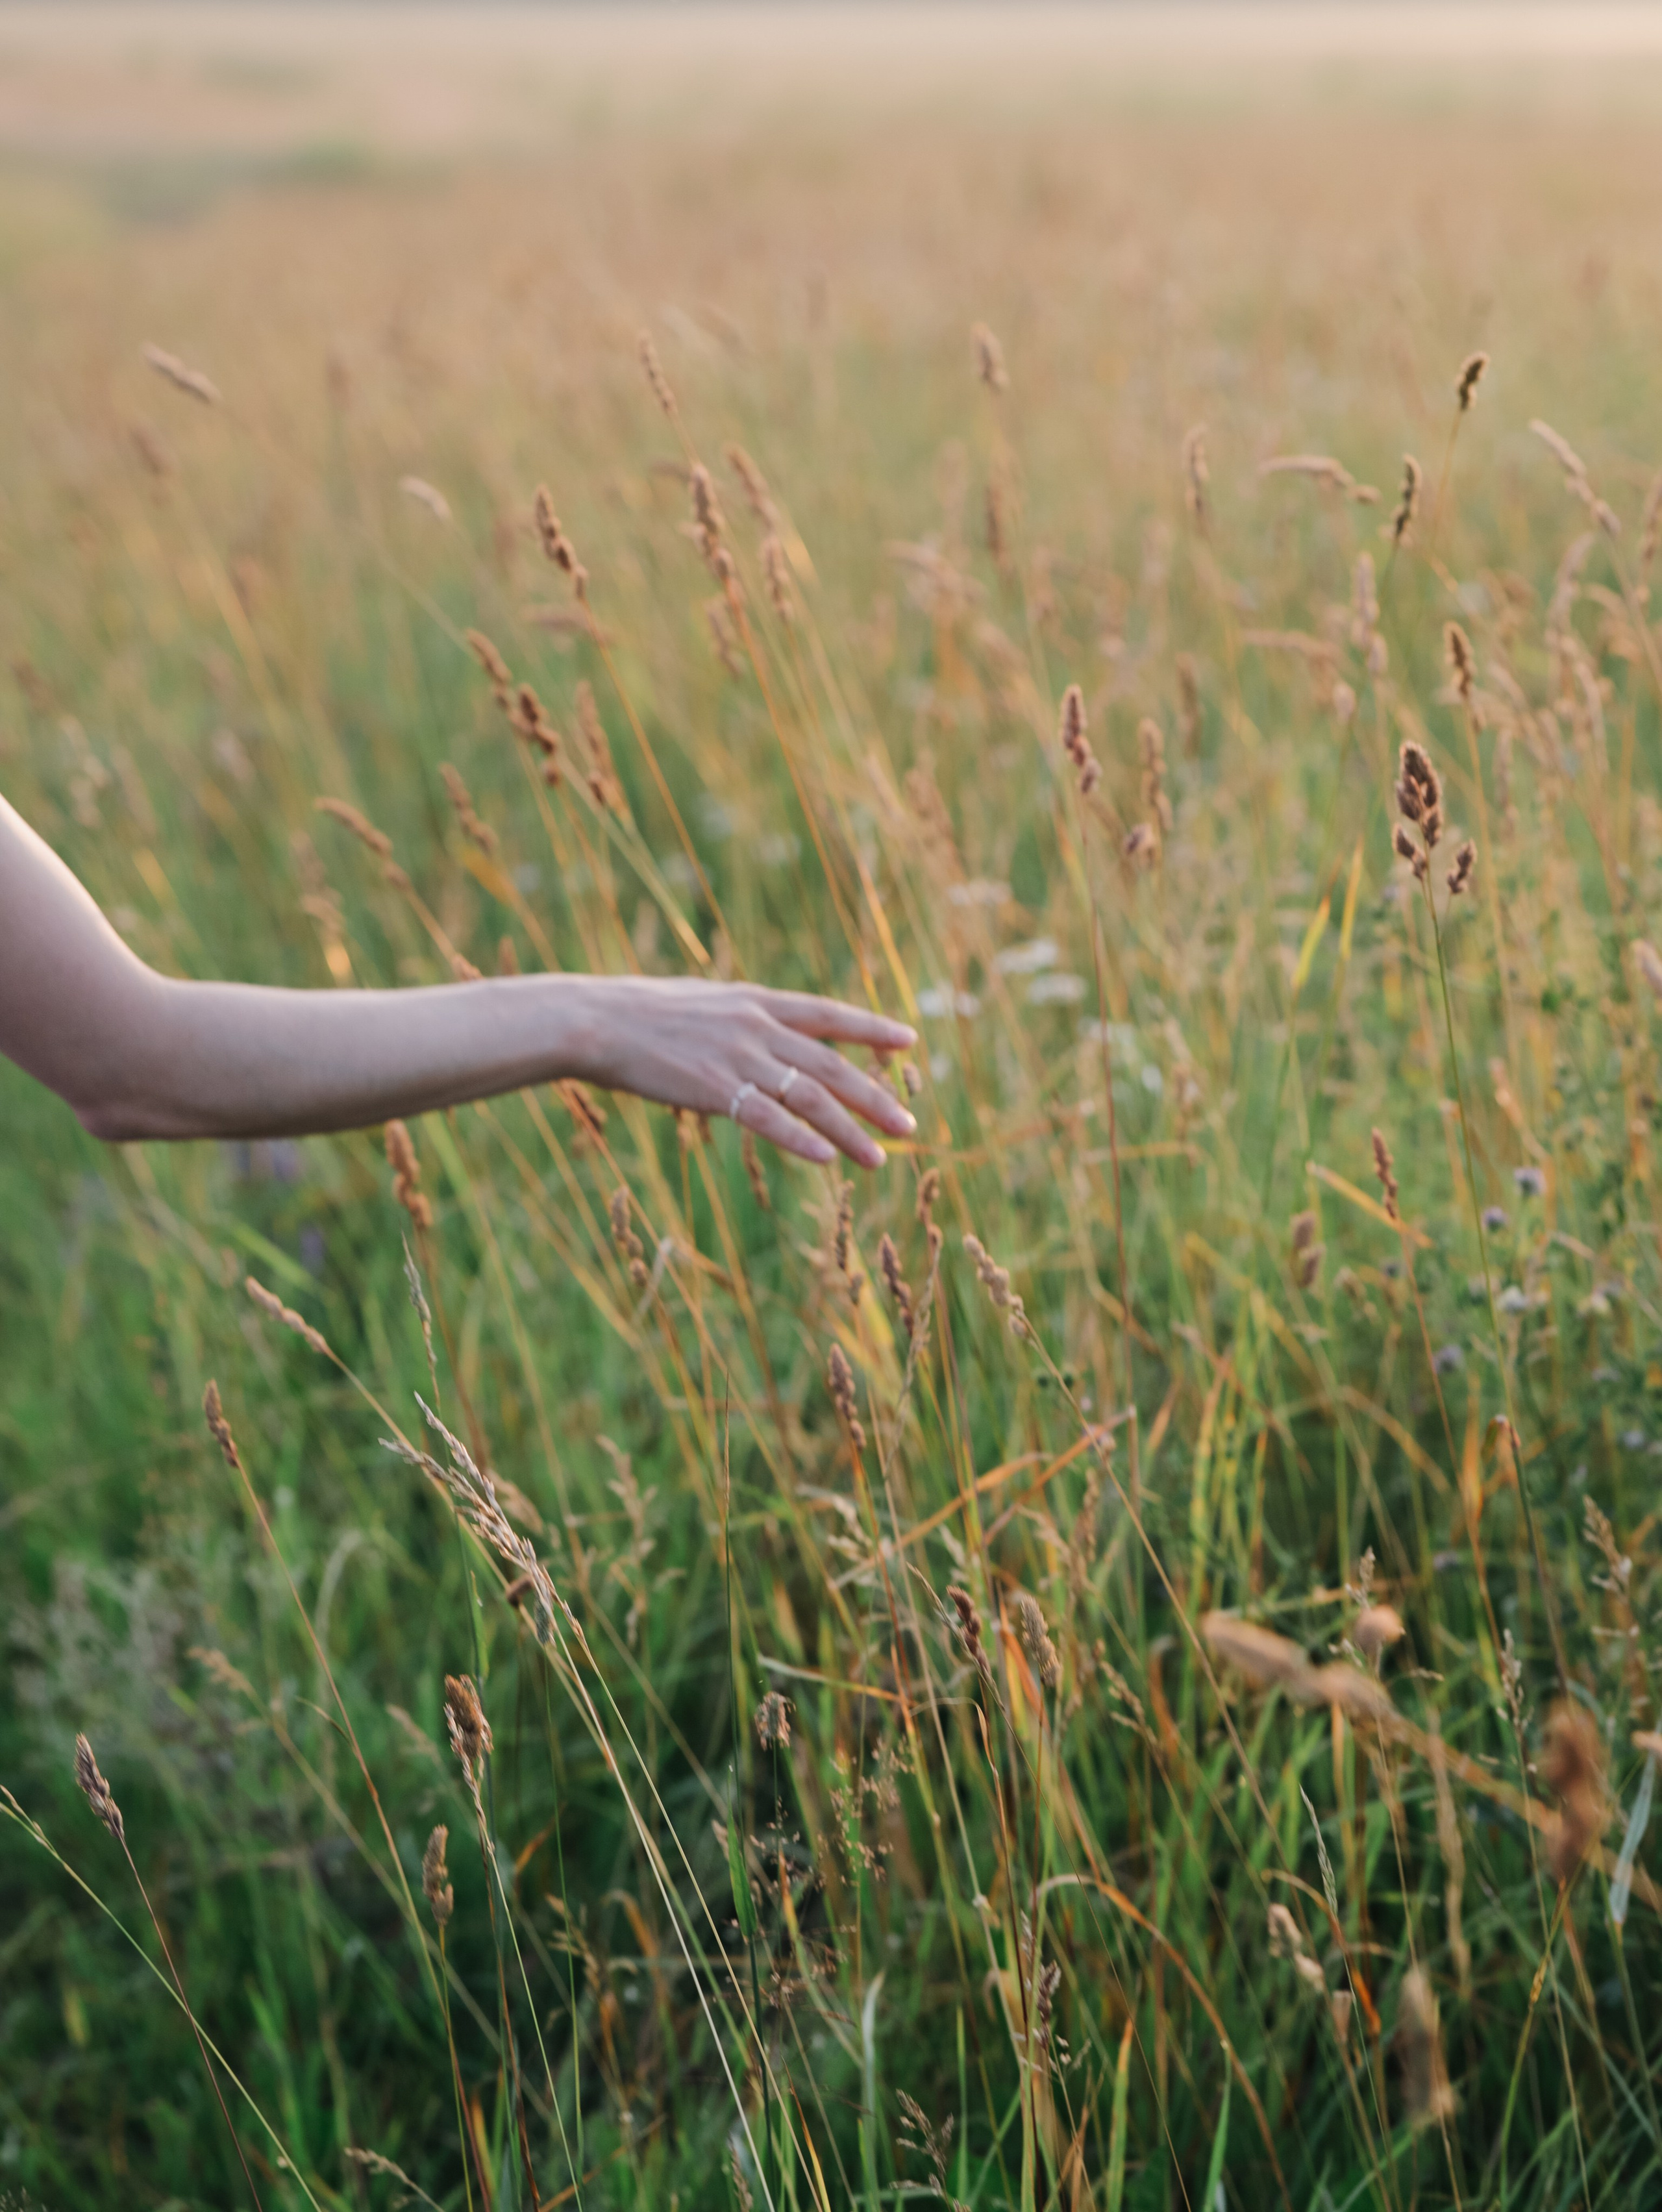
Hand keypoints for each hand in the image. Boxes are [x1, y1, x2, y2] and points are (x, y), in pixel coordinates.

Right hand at [582, 977, 915, 1167]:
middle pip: (831, 1064)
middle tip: (910, 1125)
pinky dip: (802, 1139)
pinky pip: (768, 1118)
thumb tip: (764, 1029)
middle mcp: (756, 1025)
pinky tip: (827, 1159)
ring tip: (879, 1157)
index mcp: (755, 1000)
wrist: (595, 1021)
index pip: (828, 1013)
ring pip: (810, 1096)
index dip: (871, 1028)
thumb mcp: (703, 1002)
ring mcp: (737, 1057)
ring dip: (849, 1130)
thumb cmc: (641, 1014)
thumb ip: (741, 1017)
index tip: (909, 1040)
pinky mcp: (714, 1089)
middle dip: (875, 1096)